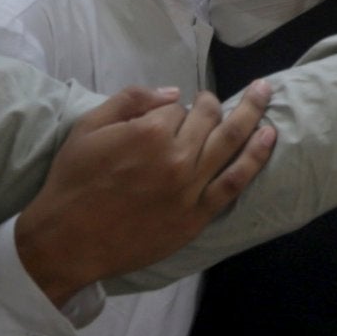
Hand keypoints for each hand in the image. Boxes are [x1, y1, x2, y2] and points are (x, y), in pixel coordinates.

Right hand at [12, 82, 277, 304]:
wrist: (66, 241)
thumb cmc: (74, 181)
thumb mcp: (89, 126)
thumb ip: (132, 100)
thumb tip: (174, 94)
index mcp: (150, 132)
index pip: (177, 108)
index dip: (170, 110)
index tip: (163, 117)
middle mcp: (177, 157)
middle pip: (208, 118)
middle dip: (211, 105)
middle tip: (209, 102)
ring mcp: (191, 188)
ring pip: (231, 141)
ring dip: (252, 113)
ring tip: (264, 94)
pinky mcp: (197, 216)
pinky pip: (235, 182)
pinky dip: (256, 157)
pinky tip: (270, 136)